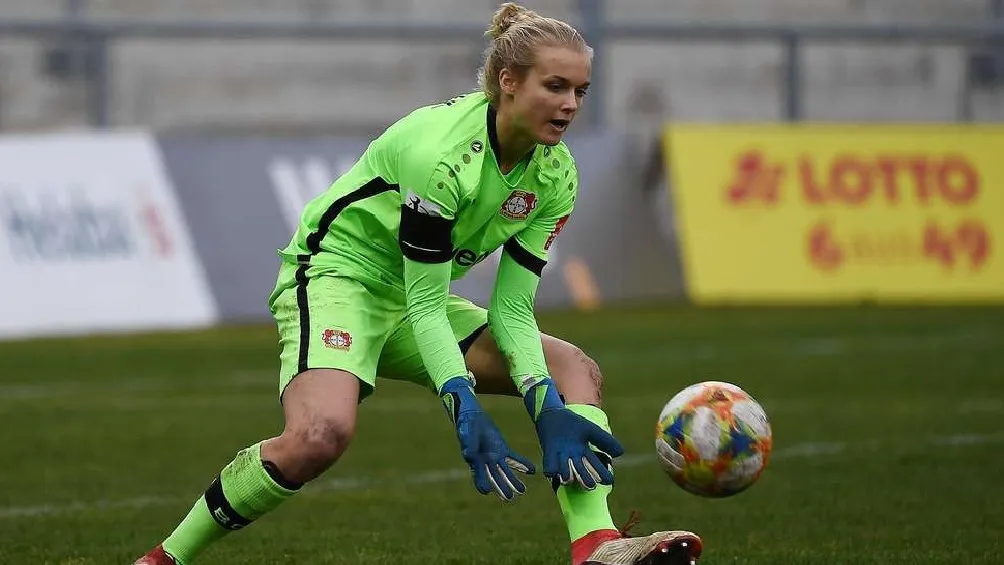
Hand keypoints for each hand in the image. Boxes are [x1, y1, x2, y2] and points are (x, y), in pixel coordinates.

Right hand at [440, 376, 535, 499]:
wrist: (473, 416)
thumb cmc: (466, 424)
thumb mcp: (466, 432)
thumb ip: (468, 443)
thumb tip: (468, 455)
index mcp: (474, 460)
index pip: (478, 475)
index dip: (481, 483)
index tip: (486, 492)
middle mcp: (485, 462)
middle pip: (494, 477)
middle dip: (501, 488)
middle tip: (509, 498)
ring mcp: (495, 456)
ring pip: (505, 471)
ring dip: (513, 481)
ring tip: (522, 491)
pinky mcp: (502, 449)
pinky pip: (514, 458)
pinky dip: (522, 464)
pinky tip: (532, 470)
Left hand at [524, 377, 623, 489]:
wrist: (554, 414)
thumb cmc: (572, 423)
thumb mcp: (591, 430)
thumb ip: (605, 441)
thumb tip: (621, 453)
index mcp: (585, 454)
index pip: (596, 467)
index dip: (602, 474)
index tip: (608, 480)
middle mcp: (573, 459)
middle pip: (582, 474)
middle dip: (586, 480)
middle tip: (591, 485)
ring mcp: (561, 457)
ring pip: (566, 474)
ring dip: (569, 476)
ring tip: (571, 476)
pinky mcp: (549, 453)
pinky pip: (550, 467)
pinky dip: (552, 470)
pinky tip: (553, 471)